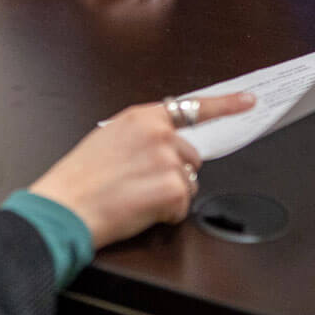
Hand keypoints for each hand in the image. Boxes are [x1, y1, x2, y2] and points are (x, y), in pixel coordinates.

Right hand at [28, 93, 254, 247]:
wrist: (67, 204)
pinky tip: (139, 210)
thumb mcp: (108, 138)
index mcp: (141, 117)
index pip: (192, 107)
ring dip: (170, 194)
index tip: (248, 100)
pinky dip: (166, 214)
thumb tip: (163, 145)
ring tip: (135, 196)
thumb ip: (141, 135)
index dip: (225, 104)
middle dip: (173, 172)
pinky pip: (183, 206)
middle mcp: (159, 133)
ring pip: (188, 182)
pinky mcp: (173, 189)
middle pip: (191, 156)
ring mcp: (168, 160)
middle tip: (140, 183)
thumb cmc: (79, 177)